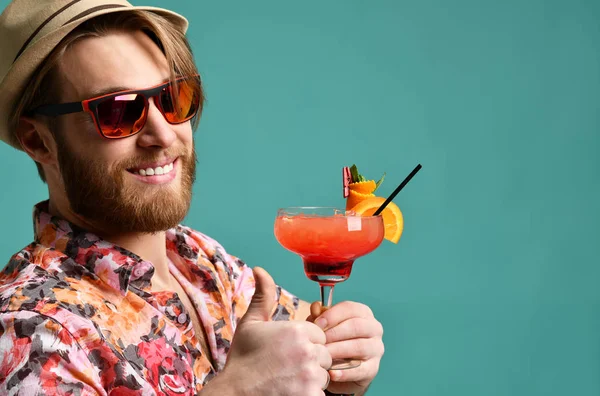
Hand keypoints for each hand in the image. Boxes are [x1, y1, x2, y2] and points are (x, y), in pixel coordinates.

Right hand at [214, 268, 331, 395]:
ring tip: (288, 380)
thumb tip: (260, 268)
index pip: (319, 336)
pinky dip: (310, 394)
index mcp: (297, 330)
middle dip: (311, 361)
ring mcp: (310, 375)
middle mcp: (307, 351)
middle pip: (325, 355)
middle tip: (287, 367)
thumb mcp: (251, 324)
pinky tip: (292, 391)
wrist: (234, 393)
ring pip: (325, 375)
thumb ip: (263, 296)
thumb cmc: (242, 359)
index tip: (288, 352)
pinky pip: (322, 393)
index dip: (306, 344)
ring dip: (312, 380)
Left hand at [308, 301, 383, 394]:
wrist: (339, 369)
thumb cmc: (332, 340)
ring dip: (338, 351)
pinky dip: (345, 372)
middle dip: (334, 333)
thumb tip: (315, 307)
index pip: (350, 308)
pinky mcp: (373, 368)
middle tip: (319, 341)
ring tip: (323, 355)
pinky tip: (331, 373)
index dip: (332, 315)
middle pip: (356, 326)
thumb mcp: (324, 327)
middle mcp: (374, 328)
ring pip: (359, 346)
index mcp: (363, 313)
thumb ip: (319, 316)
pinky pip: (361, 370)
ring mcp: (376, 348)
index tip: (317, 324)